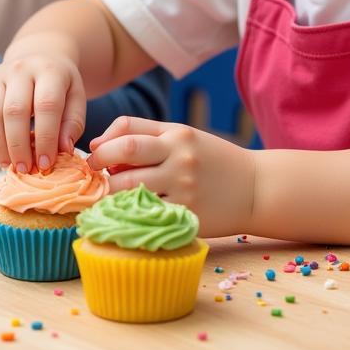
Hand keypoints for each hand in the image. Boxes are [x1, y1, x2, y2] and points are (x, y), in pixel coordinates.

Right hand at [0, 54, 86, 172]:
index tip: (46, 163)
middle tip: (26, 169)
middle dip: (19, 146)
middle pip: (14, 111)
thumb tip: (63, 150)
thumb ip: (73, 124)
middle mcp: (21, 69)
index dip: (46, 138)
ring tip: (11, 165)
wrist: (39, 57)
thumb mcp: (76, 98)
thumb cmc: (60, 85)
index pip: (46, 105)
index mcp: (49, 70)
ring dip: (0, 146)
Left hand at [86, 117, 256, 237]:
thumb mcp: (183, 136)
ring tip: (114, 194)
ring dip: (112, 193)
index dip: (103, 145)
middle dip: (101, 166)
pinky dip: (132, 213)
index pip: (128, 132)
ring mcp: (184, 189)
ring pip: (130, 190)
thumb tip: (97, 144)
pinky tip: (132, 212)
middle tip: (96, 175)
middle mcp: (180, 159)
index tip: (94, 156)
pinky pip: (147, 215)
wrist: (256, 188)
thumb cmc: (211, 160)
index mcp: (177, 135)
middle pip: (124, 157)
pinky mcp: (187, 216)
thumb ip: (142, 134)